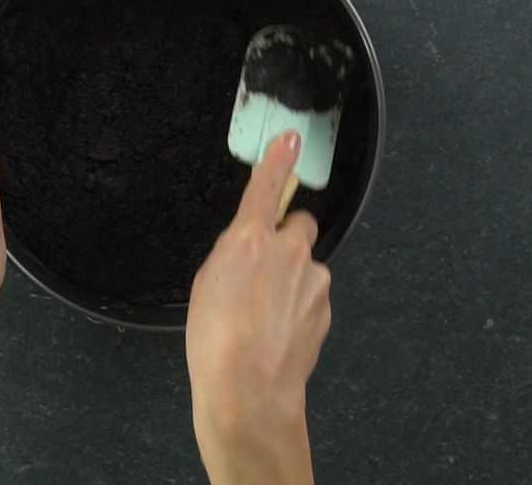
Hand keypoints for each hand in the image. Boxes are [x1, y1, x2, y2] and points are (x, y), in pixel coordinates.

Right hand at [186, 131, 331, 484]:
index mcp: (251, 240)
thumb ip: (232, 254)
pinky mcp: (324, 309)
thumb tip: (248, 249)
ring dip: (289, 281)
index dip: (278, 159)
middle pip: (296, 226)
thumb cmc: (216, 342)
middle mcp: (290, 252)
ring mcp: (313, 281)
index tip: (290, 138)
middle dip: (285, 239)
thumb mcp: (206, 284)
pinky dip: (296, 308)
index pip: (267, 186)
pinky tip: (274, 333)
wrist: (249, 392)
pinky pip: (310, 296)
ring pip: (304, 266)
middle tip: (259, 270)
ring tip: (260, 317)